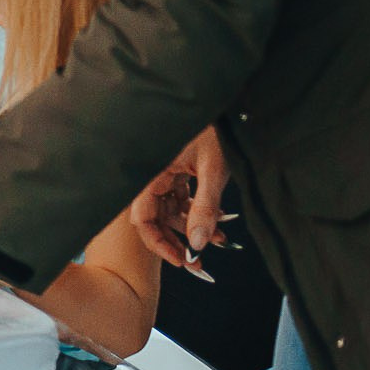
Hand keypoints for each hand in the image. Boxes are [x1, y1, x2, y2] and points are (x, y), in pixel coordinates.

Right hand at [128, 127, 229, 270]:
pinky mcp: (177, 171)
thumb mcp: (213, 171)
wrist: (226, 108)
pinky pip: (181, 199)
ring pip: (170, 210)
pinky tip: (217, 223)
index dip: (159, 241)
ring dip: (192, 228)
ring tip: (219, 240)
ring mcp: (165, 173)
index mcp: (152, 173)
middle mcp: (153, 175)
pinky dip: (197, 213)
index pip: (143, 217)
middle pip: (155, 217)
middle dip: (176, 240)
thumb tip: (199, 243)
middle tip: (197, 261)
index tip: (181, 259)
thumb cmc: (215, 131)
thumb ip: (205, 208)